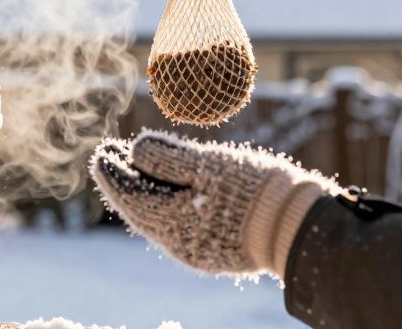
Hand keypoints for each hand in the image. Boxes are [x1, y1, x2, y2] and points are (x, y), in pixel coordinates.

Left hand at [90, 131, 336, 276]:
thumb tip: (133, 149)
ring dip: (143, 191)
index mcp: (173, 223)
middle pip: (140, 209)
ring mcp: (196, 251)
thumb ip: (168, 158)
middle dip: (124, 180)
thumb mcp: (209, 165)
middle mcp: (179, 244)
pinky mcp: (213, 252)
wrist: (300, 226)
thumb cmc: (255, 191)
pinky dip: (165, 204)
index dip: (112, 172)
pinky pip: (177, 227)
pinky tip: (165, 188)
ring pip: (158, 219)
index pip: (130, 196)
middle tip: (109, 154)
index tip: (101, 150)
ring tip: (132, 167)